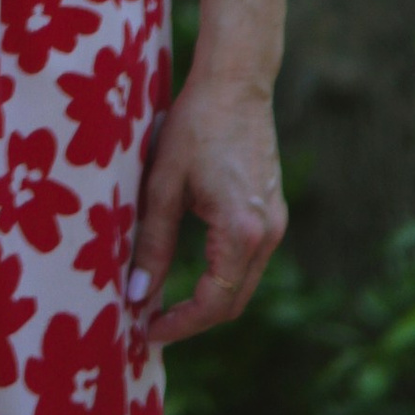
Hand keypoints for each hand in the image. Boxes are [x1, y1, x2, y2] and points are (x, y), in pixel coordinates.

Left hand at [128, 74, 284, 348]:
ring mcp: (276, 225)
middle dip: (193, 319)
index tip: (147, 331)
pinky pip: (249, 260)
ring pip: (242, 284)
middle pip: (232, 302)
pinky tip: (192, 271)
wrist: (236, 83)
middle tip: (151, 322)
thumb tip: (138, 294)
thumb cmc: (195, 125)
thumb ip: (153, 243)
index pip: (213, 303)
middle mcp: (268, 236)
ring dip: (208, 300)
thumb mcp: (163, 185)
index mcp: (241, 232)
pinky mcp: (274, 213)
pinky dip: (222, 276)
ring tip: (165, 301)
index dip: (180, 324)